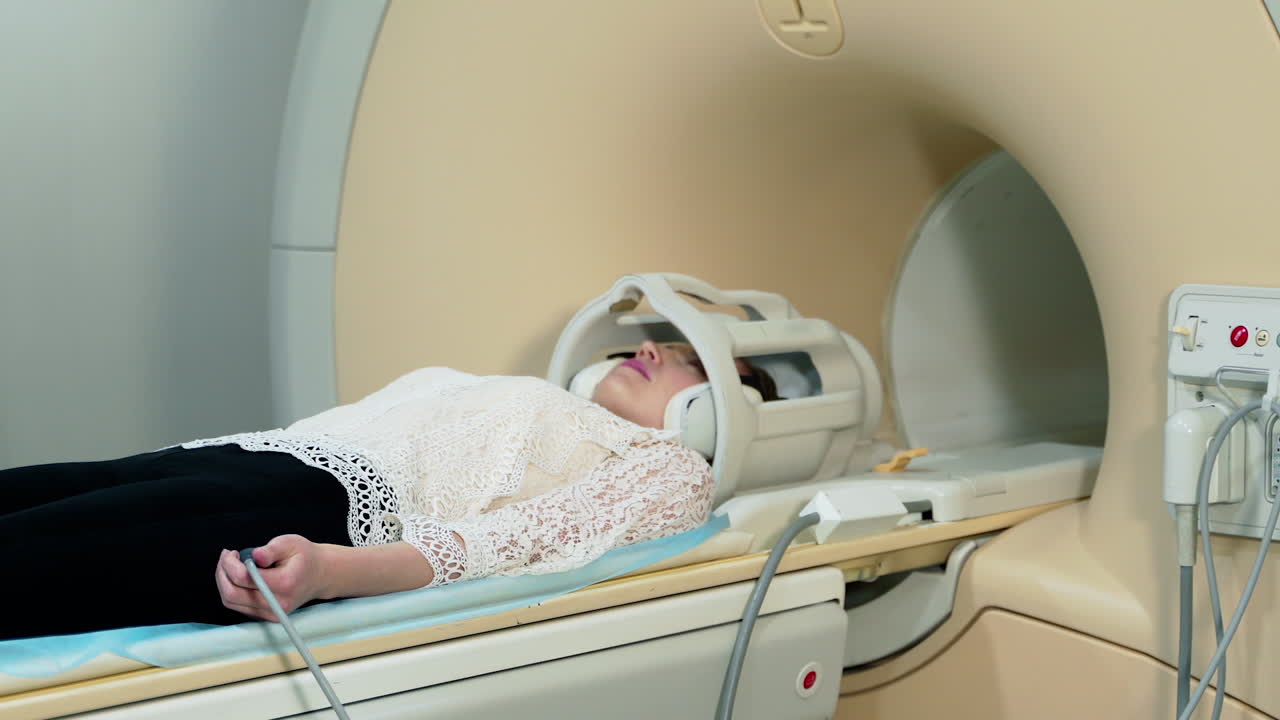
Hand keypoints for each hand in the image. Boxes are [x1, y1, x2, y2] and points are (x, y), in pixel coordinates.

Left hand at [214, 535, 330, 621]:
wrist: (320, 575)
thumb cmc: (305, 557)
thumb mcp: (291, 543)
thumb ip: (270, 550)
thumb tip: (253, 556)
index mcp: (284, 583)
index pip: (244, 578)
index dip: (230, 564)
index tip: (231, 553)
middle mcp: (277, 603)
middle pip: (232, 595)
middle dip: (222, 574)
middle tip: (226, 557)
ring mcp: (271, 613)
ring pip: (231, 602)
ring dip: (224, 582)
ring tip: (230, 565)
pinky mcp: (266, 616)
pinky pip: (238, 606)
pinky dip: (232, 590)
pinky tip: (238, 576)